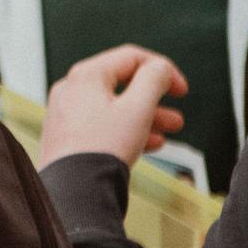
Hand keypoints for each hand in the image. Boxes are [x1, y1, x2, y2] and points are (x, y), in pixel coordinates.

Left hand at [39, 45, 188, 168]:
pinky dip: (127, 129)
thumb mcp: (139, 108)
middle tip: (178, 109)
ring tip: (171, 129)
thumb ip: (155, 80)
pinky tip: (150, 144)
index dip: (163, 69)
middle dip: (156, 96)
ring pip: (114, 106)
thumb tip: (159, 68)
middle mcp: (70, 90)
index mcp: (85, 76)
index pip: (131, 57)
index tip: (182, 90)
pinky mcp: (66, 135)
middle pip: (122, 83)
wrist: (74, 189)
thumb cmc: (102, 148)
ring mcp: (65, 113)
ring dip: (146, 115)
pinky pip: (102, 124)